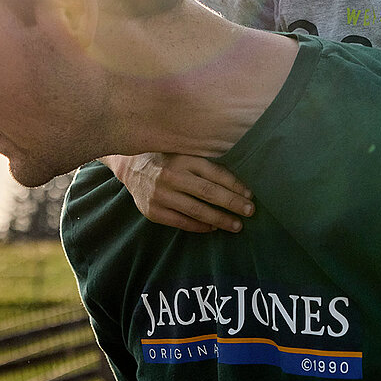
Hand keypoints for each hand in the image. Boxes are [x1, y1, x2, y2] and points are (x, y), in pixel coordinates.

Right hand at [106, 153, 253, 232]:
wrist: (131, 167)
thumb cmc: (167, 159)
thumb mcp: (184, 152)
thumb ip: (204, 162)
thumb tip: (237, 180)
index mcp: (183, 158)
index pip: (215, 173)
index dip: (235, 185)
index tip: (250, 195)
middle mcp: (171, 175)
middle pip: (209, 193)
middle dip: (232, 204)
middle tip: (250, 211)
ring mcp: (160, 195)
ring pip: (197, 211)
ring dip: (220, 219)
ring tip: (236, 225)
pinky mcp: (153, 211)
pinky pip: (182, 222)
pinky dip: (200, 226)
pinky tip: (213, 227)